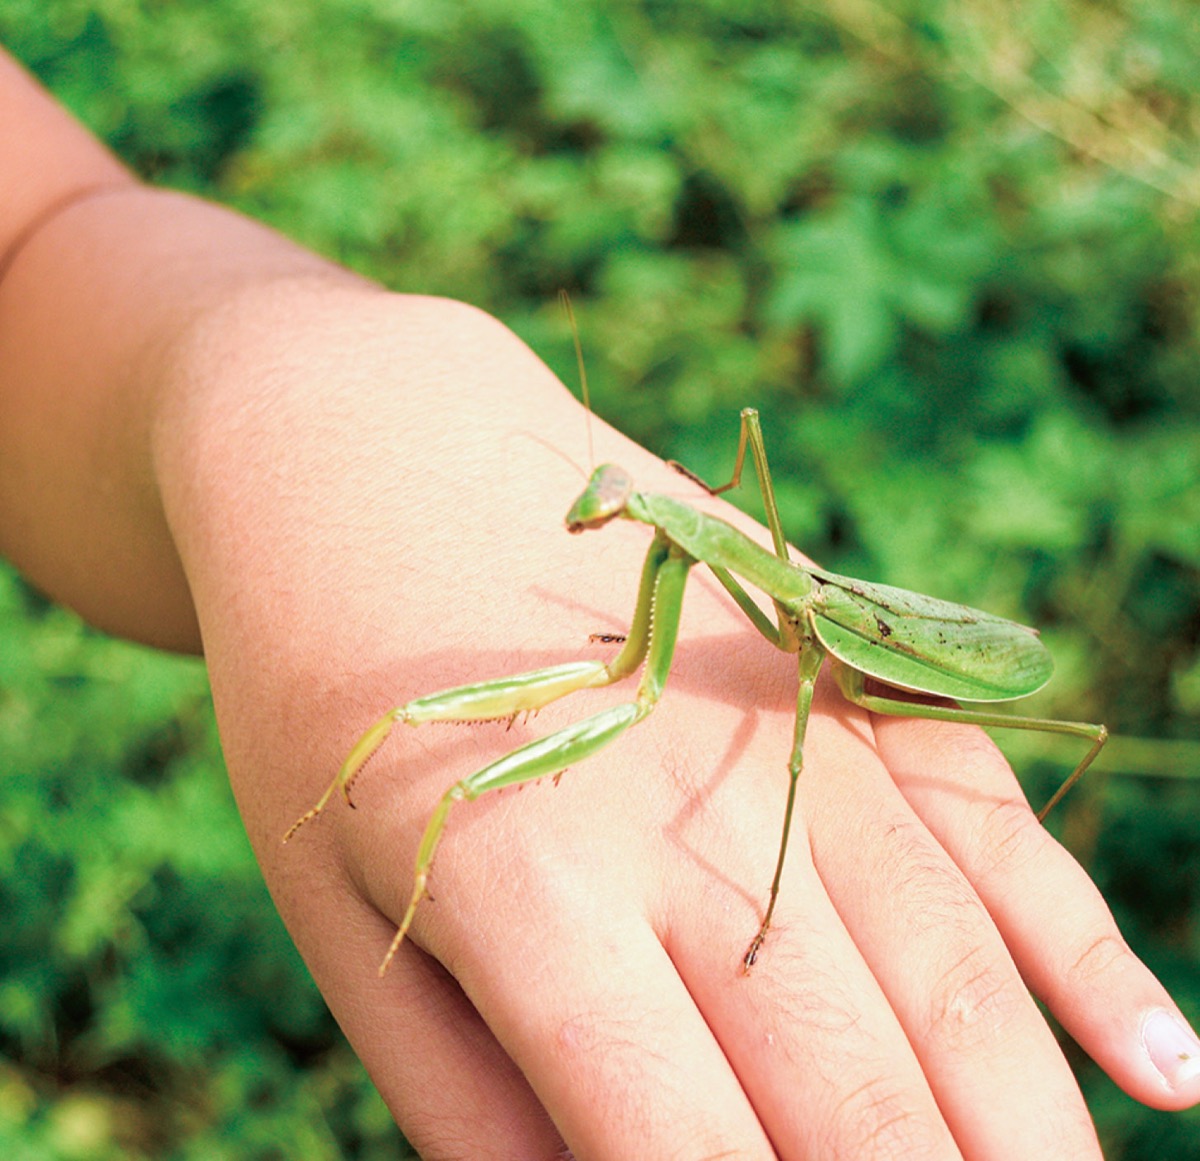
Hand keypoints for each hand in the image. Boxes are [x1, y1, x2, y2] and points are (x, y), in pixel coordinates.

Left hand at [172, 296, 1198, 1157]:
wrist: (373, 457)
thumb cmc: (329, 696)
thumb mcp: (341, 906)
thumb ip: (464, 1091)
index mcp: (533, 888)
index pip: (684, 1147)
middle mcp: (689, 810)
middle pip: (850, 1084)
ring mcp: (782, 724)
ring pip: (950, 972)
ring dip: (1021, 1130)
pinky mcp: (831, 667)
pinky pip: (985, 822)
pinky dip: (1082, 950)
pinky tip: (1163, 1060)